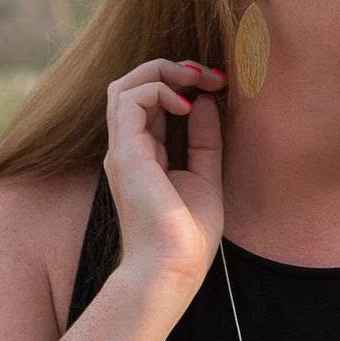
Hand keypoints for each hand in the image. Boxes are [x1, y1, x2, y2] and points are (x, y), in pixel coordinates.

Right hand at [104, 60, 227, 288]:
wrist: (171, 271)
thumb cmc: (187, 239)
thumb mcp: (205, 178)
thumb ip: (204, 140)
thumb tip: (205, 101)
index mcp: (142, 157)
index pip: (150, 104)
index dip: (182, 84)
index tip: (217, 85)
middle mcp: (126, 150)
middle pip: (130, 86)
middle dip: (170, 69)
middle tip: (209, 74)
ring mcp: (122, 151)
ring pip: (123, 85)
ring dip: (163, 72)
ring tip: (197, 80)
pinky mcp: (125, 154)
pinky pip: (130, 100)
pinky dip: (159, 91)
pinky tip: (187, 106)